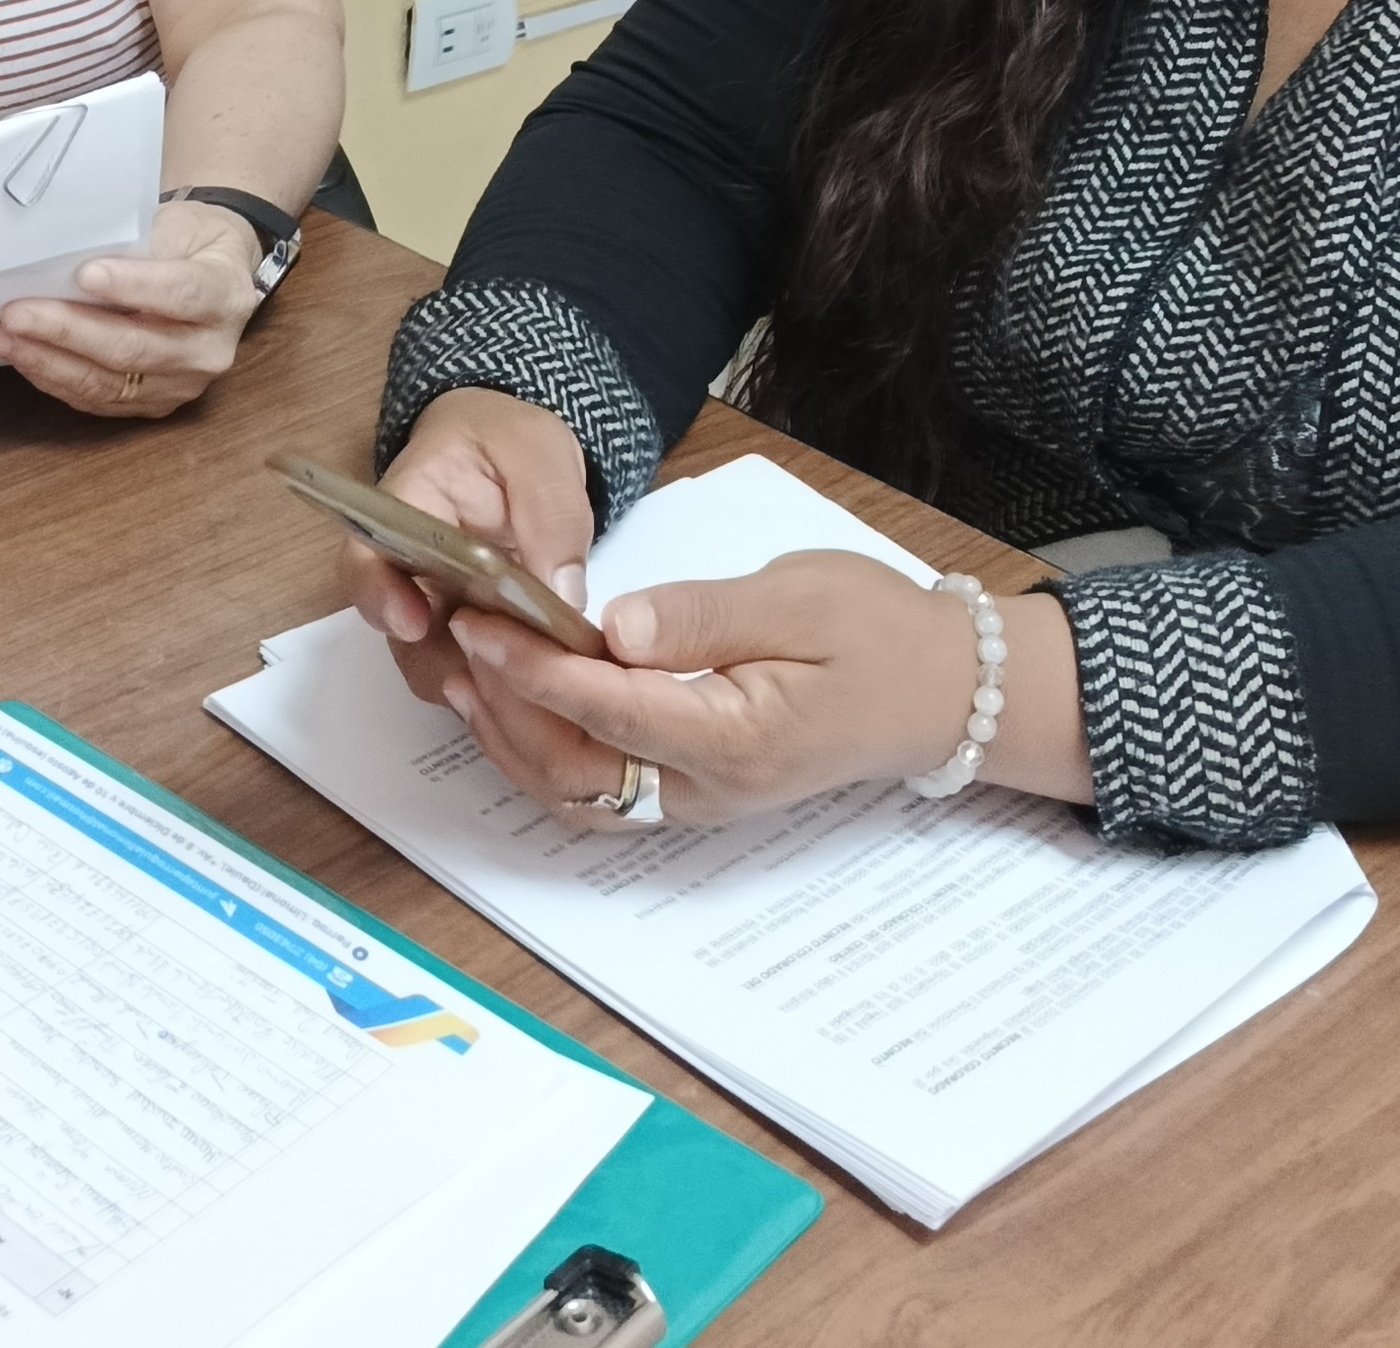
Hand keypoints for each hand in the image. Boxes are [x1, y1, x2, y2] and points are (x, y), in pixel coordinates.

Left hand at [0, 199, 264, 419]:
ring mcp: (181, 385)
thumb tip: (67, 258)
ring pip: (107, 382)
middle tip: (16, 312)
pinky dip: (52, 376)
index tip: (84, 275)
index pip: (181, 294)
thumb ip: (135, 243)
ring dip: (47, 359)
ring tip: (1, 335)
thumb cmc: (190, 242)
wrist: (215, 276)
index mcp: (225, 295)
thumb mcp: (177, 224)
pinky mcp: (150, 405)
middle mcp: (209, 350)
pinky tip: (20, 354)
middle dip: (68, 330)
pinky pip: (95, 399)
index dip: (133, 286)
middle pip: (134, 347)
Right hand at [334, 390, 608, 791]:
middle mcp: (405, 565)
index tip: (413, 624)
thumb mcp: (541, 457)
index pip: (365, 556)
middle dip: (439, 660)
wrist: (513, 452)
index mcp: (408, 505)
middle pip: (395, 627)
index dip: (378, 597)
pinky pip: (466, 666)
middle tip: (496, 675)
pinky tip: (534, 687)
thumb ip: (551, 518)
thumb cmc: (512, 441)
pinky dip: (495, 686)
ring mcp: (431, 601)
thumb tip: (561, 596)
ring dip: (474, 680)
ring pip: (431, 659)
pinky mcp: (460, 627)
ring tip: (525, 689)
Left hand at [453, 555, 995, 826]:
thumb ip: (705, 617)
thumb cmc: (878, 633)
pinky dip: (548, 753)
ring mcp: (699, 800)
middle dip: (506, 711)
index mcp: (736, 738)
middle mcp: (709, 788)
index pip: (611, 710)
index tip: (484, 622)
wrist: (940, 692)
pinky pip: (601, 790)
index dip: (537, 668)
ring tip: (471, 672)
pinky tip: (520, 704)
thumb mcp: (801, 599)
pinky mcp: (694, 791)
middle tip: (459, 641)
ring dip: (516, 740)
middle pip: (577, 771)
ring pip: (579, 793)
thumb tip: (617, 628)